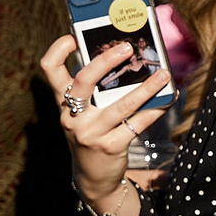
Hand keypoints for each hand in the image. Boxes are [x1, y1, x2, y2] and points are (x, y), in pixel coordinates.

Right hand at [41, 33, 168, 215]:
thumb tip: (124, 60)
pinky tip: (166, 102)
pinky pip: (136, 124)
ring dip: (146, 88)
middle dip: (106, 61)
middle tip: (128, 48)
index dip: (57, 51)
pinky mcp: (109, 147)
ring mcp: (90, 133)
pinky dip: (154, 111)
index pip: (49, 70)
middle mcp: (72, 116)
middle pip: (84, 80)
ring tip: (164, 75)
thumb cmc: (91, 135)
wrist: (93, 178)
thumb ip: (94, 91)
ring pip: (121, 104)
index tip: (73, 38)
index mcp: (63, 103)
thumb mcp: (83, 114)